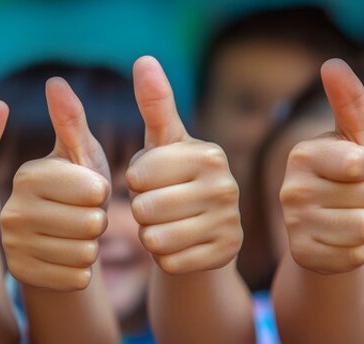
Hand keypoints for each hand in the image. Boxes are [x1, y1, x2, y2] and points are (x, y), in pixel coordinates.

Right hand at [1, 78, 110, 290]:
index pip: (93, 191)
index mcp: (28, 174)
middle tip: (85, 217)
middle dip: (99, 222)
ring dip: (93, 247)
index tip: (92, 191)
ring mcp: (14, 247)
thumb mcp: (79, 155)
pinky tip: (71, 259)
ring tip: (78, 237)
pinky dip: (83, 271)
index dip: (103, 194)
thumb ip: (70, 121)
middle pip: (91, 224)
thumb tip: (55, 81)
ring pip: (86, 253)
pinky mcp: (23, 278)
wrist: (54, 240)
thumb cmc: (76, 190)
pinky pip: (77, 278)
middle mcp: (12, 210)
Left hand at [126, 56, 240, 274]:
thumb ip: (154, 103)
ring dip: (150, 236)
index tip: (149, 179)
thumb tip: (144, 59)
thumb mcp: (163, 142)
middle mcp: (227, 186)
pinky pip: (169, 264)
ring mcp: (230, 223)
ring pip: (155, 239)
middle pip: (145, 209)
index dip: (133, 181)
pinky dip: (165, 259)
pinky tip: (180, 246)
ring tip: (166, 225)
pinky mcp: (226, 255)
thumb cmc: (173, 178)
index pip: (138, 174)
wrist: (205, 231)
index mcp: (208, 153)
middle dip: (140, 211)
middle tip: (159, 206)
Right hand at [279, 59, 363, 274]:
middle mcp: (290, 189)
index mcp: (302, 153)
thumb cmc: (350, 174)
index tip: (361, 166)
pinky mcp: (304, 258)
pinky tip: (343, 242)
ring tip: (349, 217)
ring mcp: (294, 227)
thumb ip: (349, 101)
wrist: (330, 229)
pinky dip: (361, 250)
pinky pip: (359, 255)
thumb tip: (332, 63)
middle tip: (353, 196)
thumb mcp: (357, 136)